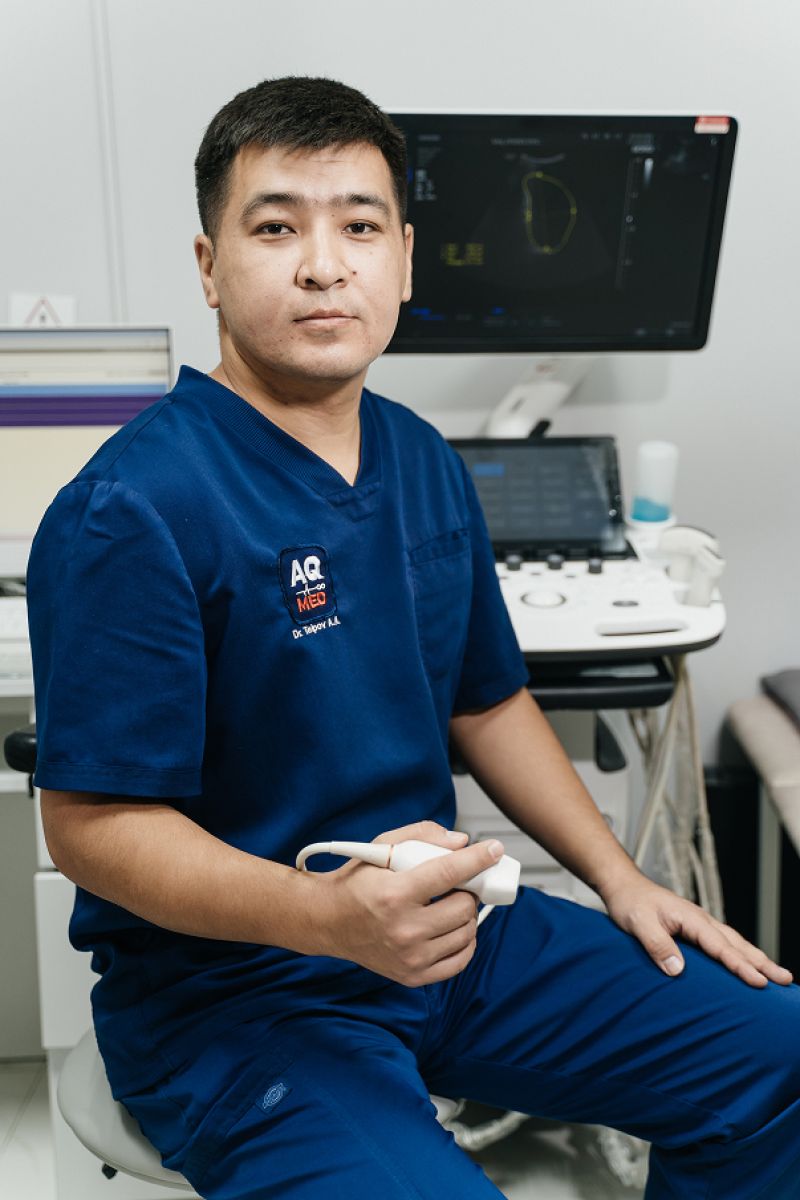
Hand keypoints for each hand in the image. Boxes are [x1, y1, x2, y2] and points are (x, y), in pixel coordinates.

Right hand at [319, 820, 503, 986]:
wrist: (328, 921)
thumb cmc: (356, 881)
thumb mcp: (382, 847)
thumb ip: (421, 836)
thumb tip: (461, 843)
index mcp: (395, 894)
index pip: (449, 873)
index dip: (477, 859)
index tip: (495, 850)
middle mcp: (404, 929)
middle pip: (463, 906)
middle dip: (469, 890)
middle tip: (459, 883)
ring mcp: (410, 957)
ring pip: (466, 933)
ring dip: (467, 914)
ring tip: (451, 903)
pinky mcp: (413, 975)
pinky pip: (460, 961)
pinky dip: (465, 942)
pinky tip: (453, 927)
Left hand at [601, 871, 793, 987]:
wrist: (623, 886)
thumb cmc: (630, 903)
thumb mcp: (638, 923)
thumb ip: (657, 944)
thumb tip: (678, 970)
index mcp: (691, 918)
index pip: (720, 946)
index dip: (740, 965)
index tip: (759, 982)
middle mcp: (700, 919)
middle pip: (737, 944)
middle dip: (762, 963)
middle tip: (786, 980)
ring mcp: (699, 923)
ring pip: (734, 942)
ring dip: (756, 958)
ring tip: (777, 975)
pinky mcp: (694, 929)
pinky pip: (723, 943)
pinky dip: (740, 953)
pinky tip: (747, 963)